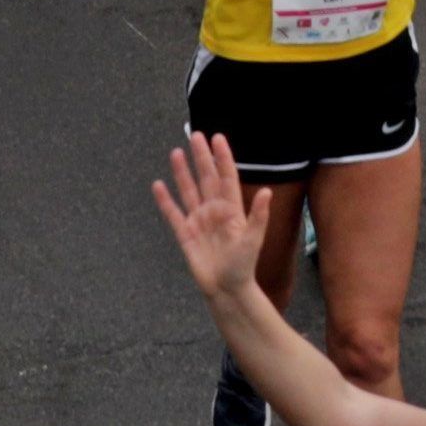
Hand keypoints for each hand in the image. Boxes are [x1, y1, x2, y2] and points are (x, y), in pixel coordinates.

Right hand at [150, 135, 270, 300]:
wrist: (226, 289)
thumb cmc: (243, 266)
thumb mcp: (253, 240)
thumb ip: (259, 216)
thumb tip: (267, 191)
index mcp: (232, 209)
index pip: (226, 177)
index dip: (222, 158)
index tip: (217, 138)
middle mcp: (214, 211)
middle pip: (206, 178)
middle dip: (201, 157)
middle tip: (195, 135)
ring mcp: (198, 221)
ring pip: (189, 191)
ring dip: (182, 173)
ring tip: (176, 153)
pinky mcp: (185, 235)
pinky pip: (173, 214)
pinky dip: (165, 200)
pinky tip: (158, 185)